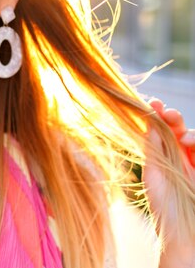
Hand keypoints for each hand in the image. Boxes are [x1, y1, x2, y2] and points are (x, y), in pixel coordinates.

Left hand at [144, 99, 194, 266]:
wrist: (184, 235)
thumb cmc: (166, 208)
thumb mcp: (155, 174)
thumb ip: (153, 149)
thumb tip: (147, 122)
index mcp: (168, 158)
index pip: (165, 132)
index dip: (160, 116)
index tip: (154, 103)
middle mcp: (184, 159)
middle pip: (182, 130)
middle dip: (175, 118)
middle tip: (167, 113)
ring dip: (191, 133)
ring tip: (183, 139)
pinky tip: (191, 144)